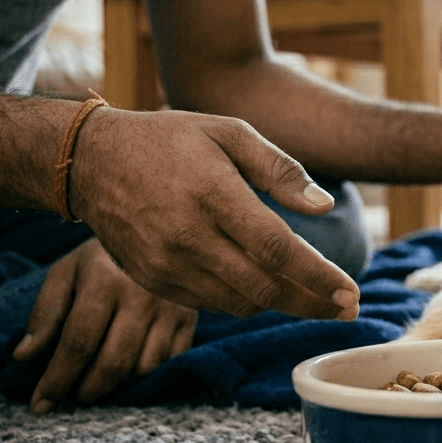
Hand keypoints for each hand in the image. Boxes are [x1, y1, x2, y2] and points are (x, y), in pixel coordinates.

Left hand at [14, 238, 197, 413]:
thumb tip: (24, 357)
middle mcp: (141, 296)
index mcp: (104, 281)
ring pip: (143, 367)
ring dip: (117, 385)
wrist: (156, 232)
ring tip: (98, 382)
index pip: (78, 343)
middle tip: (72, 396)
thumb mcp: (65, 274)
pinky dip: (146, 375)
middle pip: (112, 362)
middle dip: (87, 389)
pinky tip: (128, 371)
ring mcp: (170, 308)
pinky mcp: (189, 318)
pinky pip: (168, 362)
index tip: (41, 404)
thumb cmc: (101, 259)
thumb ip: (44, 313)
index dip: (57, 379)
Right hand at [68, 108, 360, 319]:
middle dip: (312, 303)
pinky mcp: (152, 281)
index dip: (319, 277)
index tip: (350, 293)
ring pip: (240, 302)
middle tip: (347, 309)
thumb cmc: (170, 141)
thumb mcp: (229, 133)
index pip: (277, 250)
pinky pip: (211, 304)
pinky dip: (244, 300)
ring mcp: (166, 264)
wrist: (91, 161)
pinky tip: (264, 287)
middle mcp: (188, 237)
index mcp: (213, 195)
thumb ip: (280, 169)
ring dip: (281, 304)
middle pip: (264, 288)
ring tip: (312, 297)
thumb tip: (323, 206)